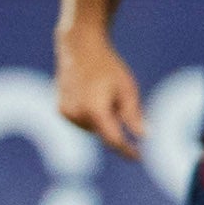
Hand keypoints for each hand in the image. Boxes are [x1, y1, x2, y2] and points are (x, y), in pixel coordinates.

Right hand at [54, 29, 145, 161]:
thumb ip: (133, 115)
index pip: (113, 140)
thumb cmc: (108, 66)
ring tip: (102, 93)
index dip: (127, 151)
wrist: (79, 47)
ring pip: (92, 129)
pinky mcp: (60, 110)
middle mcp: (77, 114)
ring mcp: (66, 113)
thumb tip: (143, 136)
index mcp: (95, 110)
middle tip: (116, 98)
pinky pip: (82, 123)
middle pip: (103, 133)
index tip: (138, 157)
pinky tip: (91, 95)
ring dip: (102, 120)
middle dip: (114, 123)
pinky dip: (91, 116)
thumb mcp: (127, 88)